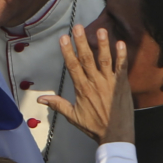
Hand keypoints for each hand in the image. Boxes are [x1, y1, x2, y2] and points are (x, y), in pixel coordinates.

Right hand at [39, 26, 133, 144]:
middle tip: (78, 27)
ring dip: (103, 44)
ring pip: (105, 60)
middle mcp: (95, 83)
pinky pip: (122, 67)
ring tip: (101, 30)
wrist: (115, 135)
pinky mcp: (122, 85)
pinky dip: (122, 56)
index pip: (73, 66)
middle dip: (82, 42)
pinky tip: (121, 43)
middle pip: (87, 59)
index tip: (63, 38)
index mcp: (82, 89)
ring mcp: (109, 82)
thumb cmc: (94, 126)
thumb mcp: (73, 116)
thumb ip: (58, 104)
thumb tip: (40, 99)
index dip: (68, 51)